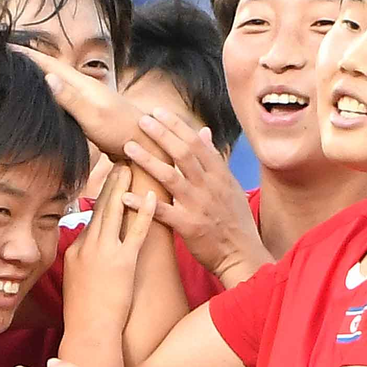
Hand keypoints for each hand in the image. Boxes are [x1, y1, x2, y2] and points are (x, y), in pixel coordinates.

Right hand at [10, 45, 143, 158]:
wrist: (146, 144)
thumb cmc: (121, 131)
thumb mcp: (94, 116)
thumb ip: (71, 99)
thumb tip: (47, 78)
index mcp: (79, 82)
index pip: (44, 62)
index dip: (21, 53)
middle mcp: (79, 85)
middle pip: (45, 67)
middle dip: (21, 60)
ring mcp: (82, 97)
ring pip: (50, 81)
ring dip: (31, 74)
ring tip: (8, 71)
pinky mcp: (83, 110)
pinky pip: (57, 96)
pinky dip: (42, 91)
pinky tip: (36, 96)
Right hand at [63, 164, 155, 335]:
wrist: (88, 331)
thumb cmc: (84, 314)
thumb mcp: (76, 282)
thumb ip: (80, 264)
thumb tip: (82, 253)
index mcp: (76, 250)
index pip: (91, 219)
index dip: (100, 199)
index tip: (107, 182)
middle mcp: (88, 247)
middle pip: (100, 208)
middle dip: (110, 184)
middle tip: (119, 162)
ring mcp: (104, 253)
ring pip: (114, 212)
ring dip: (122, 188)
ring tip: (130, 167)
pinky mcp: (122, 263)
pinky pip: (135, 232)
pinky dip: (143, 213)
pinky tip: (151, 197)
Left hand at [121, 109, 272, 285]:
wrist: (242, 254)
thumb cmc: (234, 221)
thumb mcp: (230, 186)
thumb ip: (214, 159)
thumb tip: (204, 132)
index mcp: (219, 175)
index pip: (196, 143)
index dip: (176, 125)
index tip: (157, 112)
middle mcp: (209, 186)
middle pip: (183, 153)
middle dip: (161, 134)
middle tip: (141, 120)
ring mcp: (199, 206)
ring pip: (170, 177)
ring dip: (148, 160)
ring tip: (128, 147)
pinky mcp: (189, 227)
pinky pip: (162, 212)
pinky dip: (143, 203)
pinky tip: (125, 196)